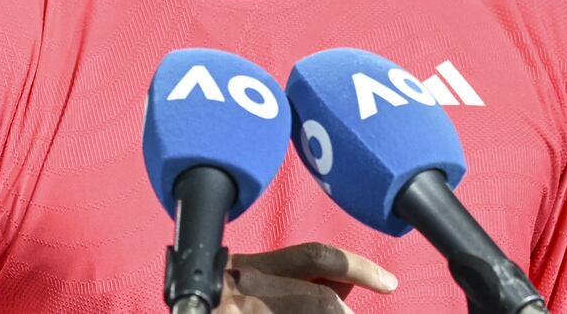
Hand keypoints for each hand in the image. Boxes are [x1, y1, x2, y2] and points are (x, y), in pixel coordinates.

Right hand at [214, 242, 397, 312]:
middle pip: (319, 302)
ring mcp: (241, 312)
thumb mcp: (248, 284)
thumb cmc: (208, 302)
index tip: (389, 283)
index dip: (359, 268)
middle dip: (344, 311)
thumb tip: (344, 285)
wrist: (178, 306)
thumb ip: (290, 282)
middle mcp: (248, 290)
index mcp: (252, 269)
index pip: (316, 259)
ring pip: (312, 309)